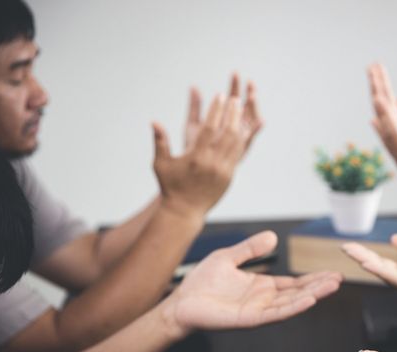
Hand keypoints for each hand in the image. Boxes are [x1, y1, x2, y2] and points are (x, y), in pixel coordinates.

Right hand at [152, 75, 262, 217]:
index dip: (216, 110)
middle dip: (232, 114)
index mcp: (197, 158)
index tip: (220, 95)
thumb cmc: (170, 186)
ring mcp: (224, 170)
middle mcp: (213, 163)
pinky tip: (242, 129)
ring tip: (240, 110)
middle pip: (228, 133)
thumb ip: (160, 142)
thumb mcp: (161, 164)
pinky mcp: (230, 176)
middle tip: (235, 98)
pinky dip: (242, 140)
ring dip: (239, 125)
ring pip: (236, 143)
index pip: (210, 128)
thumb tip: (154, 121)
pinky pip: (239, 154)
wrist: (184, 211)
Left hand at [163, 231, 342, 335]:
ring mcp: (258, 311)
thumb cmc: (200, 284)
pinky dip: (293, 307)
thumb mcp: (229, 258)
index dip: (313, 279)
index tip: (332, 273)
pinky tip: (308, 300)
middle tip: (339, 278)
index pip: (294, 284)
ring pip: (291, 303)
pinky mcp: (249, 320)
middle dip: (319, 286)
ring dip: (312, 295)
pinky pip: (275, 314)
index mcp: (262, 287)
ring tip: (331, 287)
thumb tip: (273, 236)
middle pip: (298, 293)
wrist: (179, 303)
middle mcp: (264, 301)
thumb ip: (251, 249)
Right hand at [342, 233, 396, 303]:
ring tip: (352, 252)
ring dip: (367, 262)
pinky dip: (382, 270)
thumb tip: (392, 238)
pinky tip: (370, 263)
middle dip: (361, 257)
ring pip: (384, 273)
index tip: (351, 246)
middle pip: (379, 268)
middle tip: (344, 246)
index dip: (367, 255)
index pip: (383, 263)